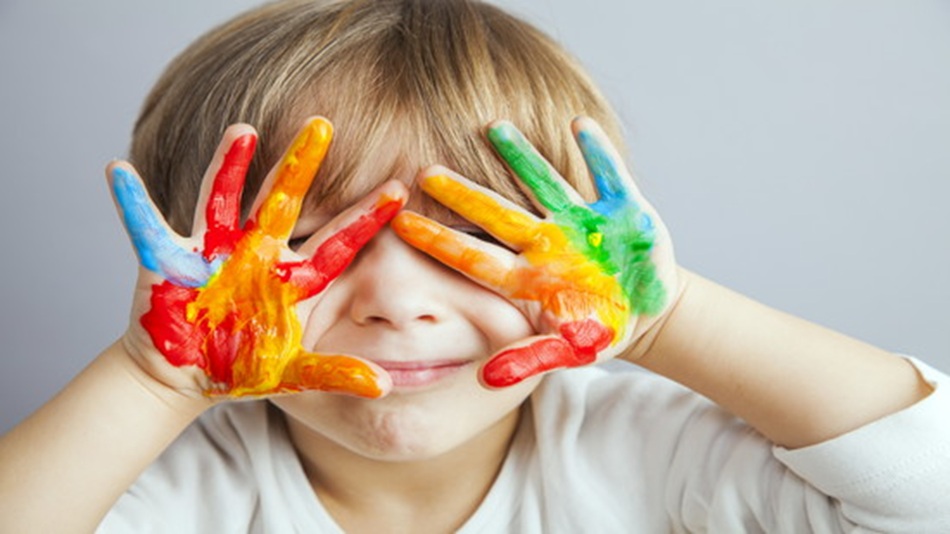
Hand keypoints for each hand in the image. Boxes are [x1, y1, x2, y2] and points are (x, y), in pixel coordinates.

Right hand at [109, 117, 404, 397]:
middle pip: (282, 202)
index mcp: (291, 279)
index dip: (365, 218)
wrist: (185, 378)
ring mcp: (213, 252)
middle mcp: (256, 254)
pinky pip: (146, 226)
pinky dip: (131, 202)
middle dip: (301, 165)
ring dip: (228, 167)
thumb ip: (335, 373)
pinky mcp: (169, 260)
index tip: (400, 190)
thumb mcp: (293, 373)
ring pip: (223, 200)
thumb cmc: (241, 367)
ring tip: (242, 130)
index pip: (335, 243)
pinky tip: (118, 172)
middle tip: (322, 124)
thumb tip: (384, 384)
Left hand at [392, 117, 676, 386]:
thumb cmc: (598, 329)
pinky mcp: (622, 207)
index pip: (474, 257)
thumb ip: (530, 360)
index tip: (400, 224)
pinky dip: (598, 154)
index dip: (439, 242)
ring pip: (545, 182)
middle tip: (424, 171)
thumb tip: (487, 380)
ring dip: (523, 157)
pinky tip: (580, 126)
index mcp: (528, 276)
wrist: (646, 308)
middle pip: (498, 213)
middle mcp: (546, 242)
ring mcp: (582, 221)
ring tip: (495, 128)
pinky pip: (608, 175)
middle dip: (464, 194)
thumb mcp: (569, 351)